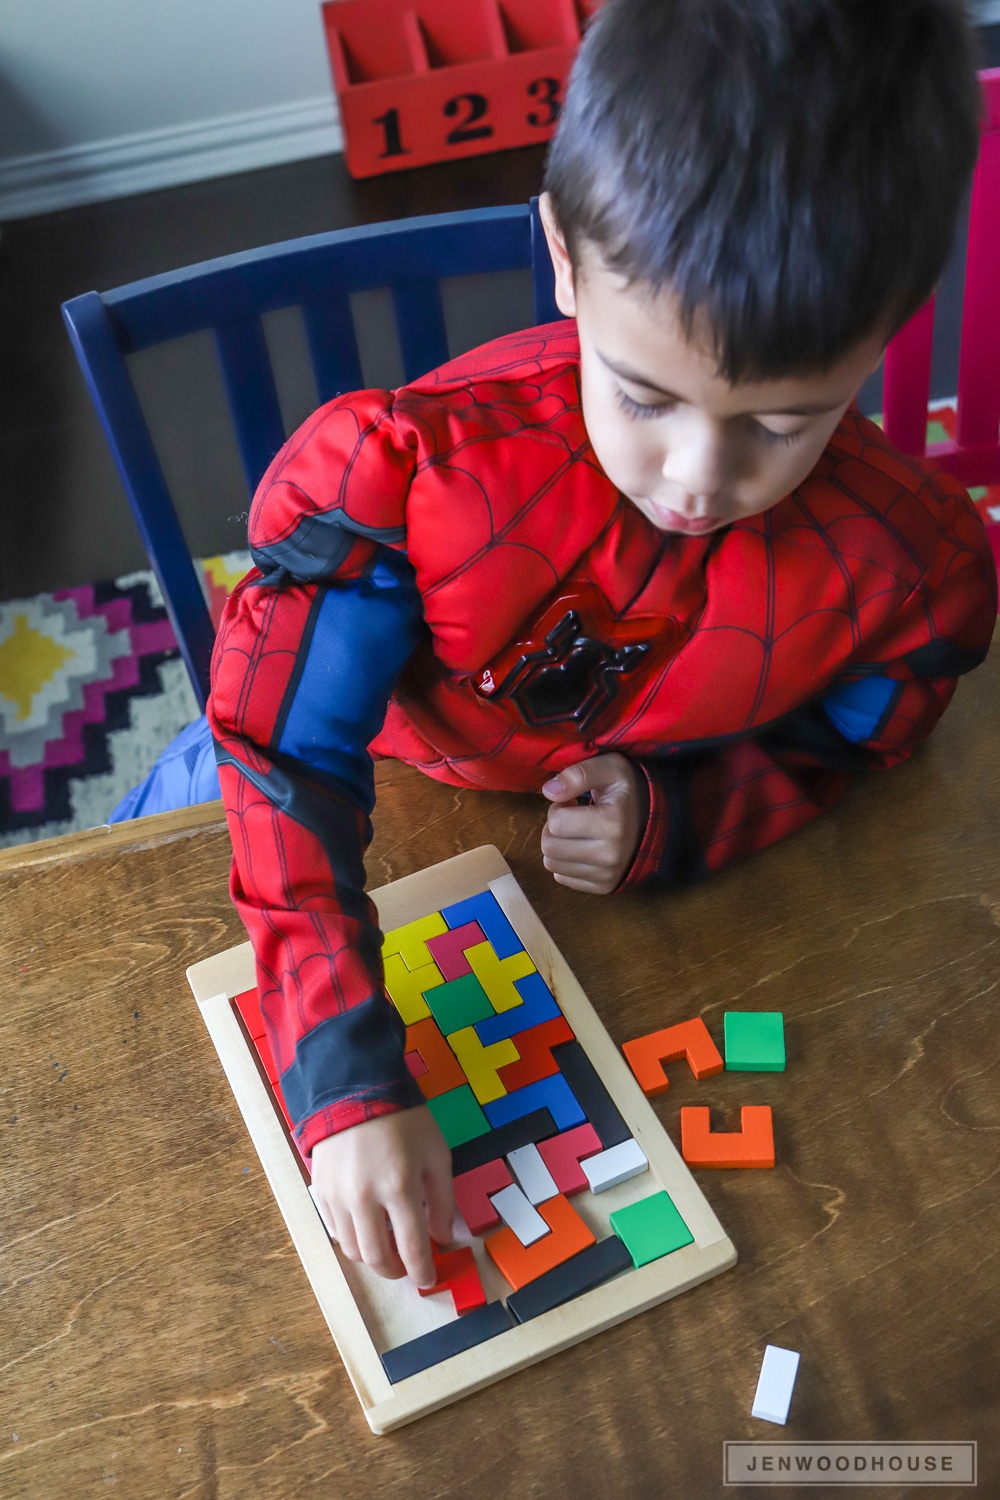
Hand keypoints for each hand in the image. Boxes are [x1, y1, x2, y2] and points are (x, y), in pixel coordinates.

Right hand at [310, 1107, 454, 1286]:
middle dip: (396, 1272)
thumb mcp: (436, 1153)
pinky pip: (336, 1230)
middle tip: (407, 1267)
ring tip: (387, 1247)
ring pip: (353, 1250)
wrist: (356, 1089)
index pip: (411, 1249)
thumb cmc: (403, 1120)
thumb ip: (443, 1200)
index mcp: (399, 1188)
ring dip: (373, 1257)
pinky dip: (353, 1237)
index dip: (422, 1272)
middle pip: (377, 1259)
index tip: (429, 1279)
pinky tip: (367, 1225)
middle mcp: (364, 1198)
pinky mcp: (320, 1191)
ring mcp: (338, 1196)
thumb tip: (442, 1237)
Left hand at [541, 753, 643, 893]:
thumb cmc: (627, 791)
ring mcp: (608, 874)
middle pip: (550, 846)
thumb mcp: (609, 768)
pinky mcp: (603, 886)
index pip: (556, 822)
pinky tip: (582, 847)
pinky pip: (562, 877)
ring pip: (552, 863)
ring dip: (557, 844)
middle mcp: (611, 855)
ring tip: (577, 831)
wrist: (654, 819)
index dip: (558, 807)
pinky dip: (565, 861)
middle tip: (572, 817)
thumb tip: (549, 791)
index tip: (573, 802)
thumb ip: (579, 774)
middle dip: (553, 828)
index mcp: (613, 824)